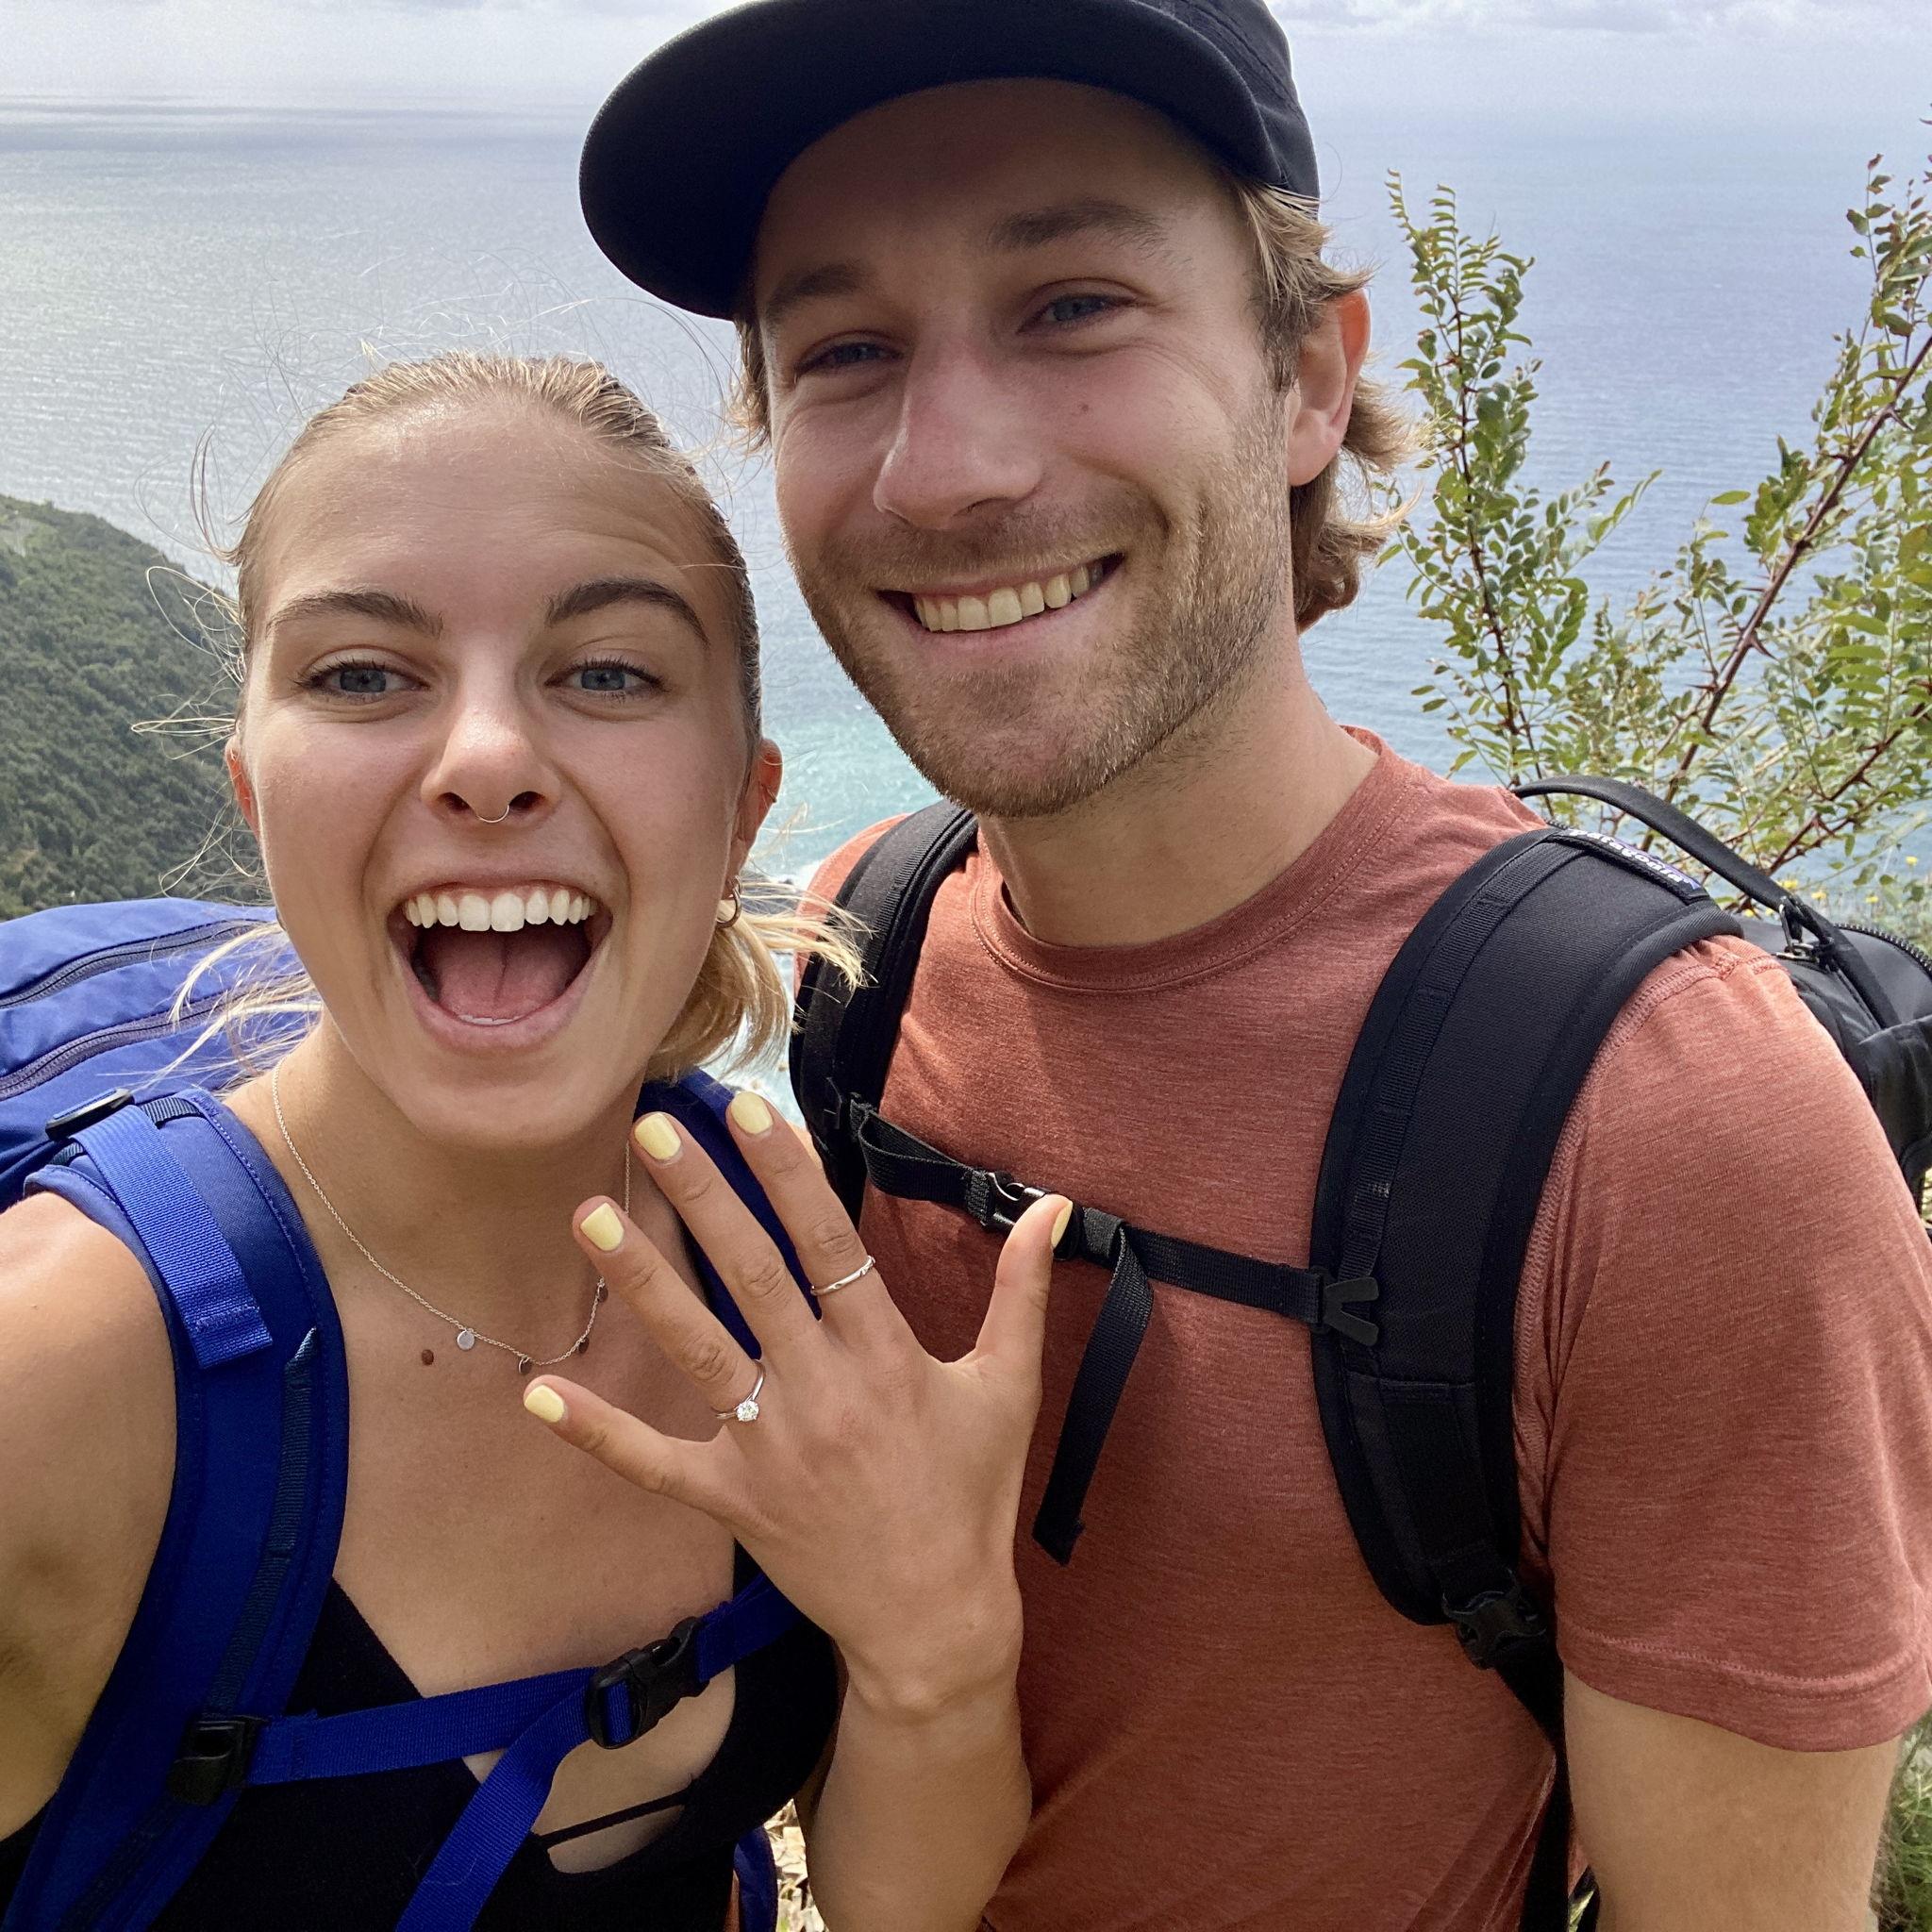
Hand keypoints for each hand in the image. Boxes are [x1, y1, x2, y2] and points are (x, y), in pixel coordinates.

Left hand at [525, 1090, 1068, 1717]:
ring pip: (697, 1348)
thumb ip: (1023, 1292)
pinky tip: (540, 1391)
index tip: (750, 1111)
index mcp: (886, 1356)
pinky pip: (655, 1464)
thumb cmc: (973, 1497)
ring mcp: (770, 1447)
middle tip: (653, 1128)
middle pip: (753, 1275)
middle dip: (703, 1197)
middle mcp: (822, 1391)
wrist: (937, 1623)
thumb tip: (1055, 1207)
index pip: (830, 1244)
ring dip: (643, 1279)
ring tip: (590, 1214)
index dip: (789, 1174)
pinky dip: (598, 1432)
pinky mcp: (734, 1501)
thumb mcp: (1010, 1389)